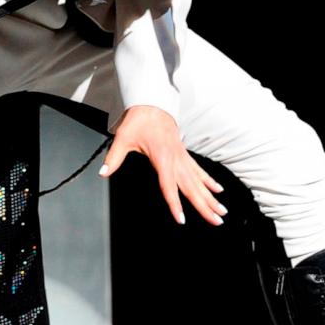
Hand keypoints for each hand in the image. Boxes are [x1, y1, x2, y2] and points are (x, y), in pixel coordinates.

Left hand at [100, 105, 227, 225]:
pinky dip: (209, 182)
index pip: (169, 186)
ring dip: (211, 198)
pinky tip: (218, 191)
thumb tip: (102, 172)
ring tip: (222, 212)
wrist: (153, 103)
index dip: (175, 204)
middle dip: (205, 206)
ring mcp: (182, 158)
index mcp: (162, 158)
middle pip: (191, 188)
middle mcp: (176, 160)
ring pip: (199, 182)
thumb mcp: (123, 138)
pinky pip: (199, 171)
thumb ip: (114, 158)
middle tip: (217, 221)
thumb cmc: (139, 121)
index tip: (182, 220)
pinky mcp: (184, 155)